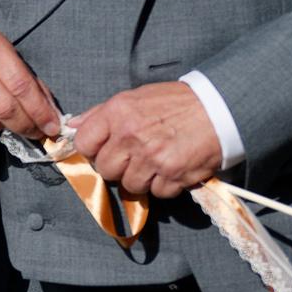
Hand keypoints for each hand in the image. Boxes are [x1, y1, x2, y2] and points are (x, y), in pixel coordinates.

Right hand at [0, 25, 61, 139]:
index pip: (21, 86)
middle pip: (5, 109)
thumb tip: (49, 115)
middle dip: (26, 126)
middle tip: (35, 131)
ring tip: (4, 117)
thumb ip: (28, 81)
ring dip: (3, 126)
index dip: (40, 111)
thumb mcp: (6, 53)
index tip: (51, 125)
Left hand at [72, 82, 221, 199]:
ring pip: (130, 185)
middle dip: (118, 167)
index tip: (105, 149)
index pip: (84, 144)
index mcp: (118, 113)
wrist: (219, 109)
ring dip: (142, 178)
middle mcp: (131, 136)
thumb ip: (101, 113)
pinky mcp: (173, 176)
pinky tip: (173, 168)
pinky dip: (164, 185)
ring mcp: (152, 158)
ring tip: (156, 161)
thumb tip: (72, 126)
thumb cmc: (175, 103)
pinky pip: (157, 193)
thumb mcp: (134, 98)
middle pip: (106, 170)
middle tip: (135, 157)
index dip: (93, 150)